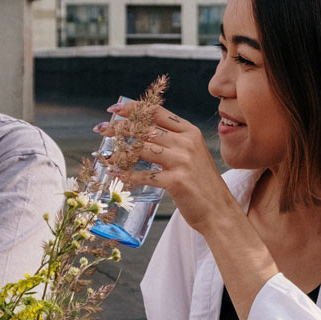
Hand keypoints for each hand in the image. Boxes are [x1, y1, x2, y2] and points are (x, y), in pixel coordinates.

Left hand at [99, 103, 234, 232]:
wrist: (219, 211)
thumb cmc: (202, 184)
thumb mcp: (193, 155)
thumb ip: (173, 143)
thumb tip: (141, 135)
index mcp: (190, 132)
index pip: (157, 112)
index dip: (133, 108)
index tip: (115, 110)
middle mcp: (187, 143)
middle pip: (145, 128)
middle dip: (119, 128)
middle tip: (101, 130)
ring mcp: (182, 161)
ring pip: (142, 149)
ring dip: (119, 152)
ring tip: (105, 155)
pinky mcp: (176, 181)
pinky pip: (144, 175)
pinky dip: (126, 175)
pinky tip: (114, 175)